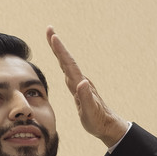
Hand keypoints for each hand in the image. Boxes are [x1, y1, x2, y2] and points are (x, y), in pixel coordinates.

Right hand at [45, 26, 129, 147]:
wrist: (107, 125)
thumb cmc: (98, 120)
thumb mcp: (91, 112)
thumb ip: (86, 97)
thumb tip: (81, 82)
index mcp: (81, 84)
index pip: (69, 64)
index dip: (61, 50)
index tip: (54, 36)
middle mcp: (80, 81)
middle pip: (66, 60)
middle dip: (57, 45)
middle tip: (49, 29)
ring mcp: (79, 84)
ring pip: (66, 64)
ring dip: (59, 51)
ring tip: (52, 39)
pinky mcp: (78, 89)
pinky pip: (68, 72)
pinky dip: (62, 63)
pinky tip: (61, 61)